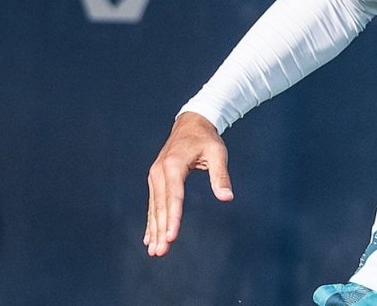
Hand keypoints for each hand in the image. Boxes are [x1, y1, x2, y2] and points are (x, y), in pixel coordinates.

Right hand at [144, 111, 233, 255]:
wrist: (191, 123)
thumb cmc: (207, 139)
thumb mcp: (218, 153)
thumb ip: (221, 176)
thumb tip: (227, 198)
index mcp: (173, 165)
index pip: (174, 196)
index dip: (173, 218)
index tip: (172, 236)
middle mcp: (159, 171)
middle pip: (160, 205)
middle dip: (161, 229)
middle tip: (161, 252)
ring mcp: (155, 176)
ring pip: (154, 207)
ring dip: (154, 229)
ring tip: (154, 251)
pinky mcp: (155, 180)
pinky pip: (153, 204)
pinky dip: (151, 221)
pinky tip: (149, 238)